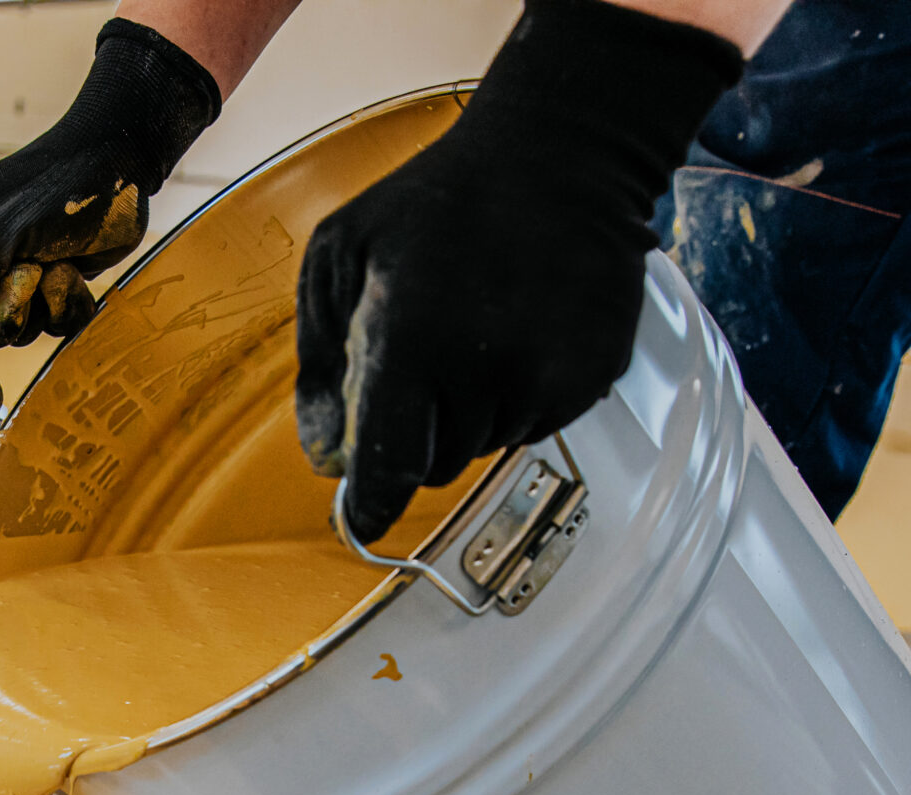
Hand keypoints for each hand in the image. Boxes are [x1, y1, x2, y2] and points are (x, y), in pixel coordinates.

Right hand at [0, 20, 219, 418]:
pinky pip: (55, 325)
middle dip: (7, 317)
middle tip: (31, 274)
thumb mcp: (0, 232)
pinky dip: (69, 306)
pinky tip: (78, 271)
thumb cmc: (56, 187)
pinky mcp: (53, 284)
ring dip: (43, 308)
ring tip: (57, 263)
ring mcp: (14, 277)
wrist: (122, 159)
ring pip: (19, 333)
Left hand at [296, 0, 742, 541]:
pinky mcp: (591, 379)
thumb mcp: (341, 255)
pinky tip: (518, 332)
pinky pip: (536, 424)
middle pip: (436, 464)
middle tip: (426, 357)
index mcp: (414, 341)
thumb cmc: (437, 200)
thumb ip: (319, 362)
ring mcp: (547, 378)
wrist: (560, 156)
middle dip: (418, 431)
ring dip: (470, 411)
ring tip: (476, 330)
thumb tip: (323, 456)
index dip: (370, 505)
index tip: (360, 521)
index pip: (389, 469)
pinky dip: (519, 395)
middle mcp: (486, 371)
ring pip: (487, 446)